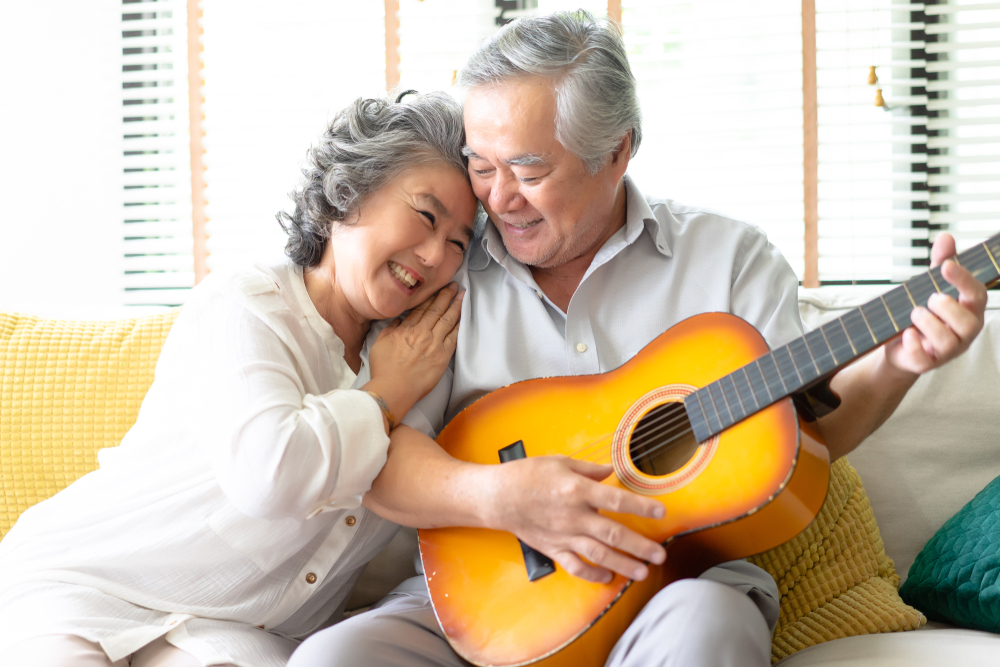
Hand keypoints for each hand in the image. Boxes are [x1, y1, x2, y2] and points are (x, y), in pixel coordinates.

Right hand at [366, 284, 462, 422]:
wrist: (394, 388)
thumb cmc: (384, 369)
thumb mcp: (379, 344)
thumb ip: (390, 329)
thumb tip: (398, 321)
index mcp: (406, 329)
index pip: (421, 308)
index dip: (430, 297)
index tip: (436, 288)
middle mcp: (422, 332)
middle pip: (436, 309)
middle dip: (445, 295)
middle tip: (453, 285)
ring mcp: (434, 343)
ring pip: (447, 319)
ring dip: (455, 305)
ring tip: (462, 295)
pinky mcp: (443, 356)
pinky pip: (454, 336)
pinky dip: (459, 325)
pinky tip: (463, 317)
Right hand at [486, 455, 666, 583]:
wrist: (497, 497)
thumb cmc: (527, 475)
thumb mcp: (559, 462)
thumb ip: (588, 469)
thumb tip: (610, 472)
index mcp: (577, 490)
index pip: (616, 499)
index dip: (641, 506)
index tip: (661, 512)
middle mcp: (573, 515)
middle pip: (613, 533)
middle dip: (639, 546)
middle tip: (659, 554)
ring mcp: (563, 535)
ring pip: (599, 554)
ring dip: (623, 564)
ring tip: (642, 572)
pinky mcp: (553, 548)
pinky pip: (575, 566)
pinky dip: (592, 574)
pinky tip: (608, 577)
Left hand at [884, 233, 986, 375]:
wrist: (900, 346)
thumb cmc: (923, 313)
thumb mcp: (930, 285)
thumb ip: (941, 262)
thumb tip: (945, 236)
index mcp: (969, 311)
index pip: (977, 294)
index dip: (963, 279)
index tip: (946, 265)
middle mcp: (963, 333)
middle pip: (968, 323)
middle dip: (947, 307)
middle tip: (929, 299)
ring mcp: (946, 351)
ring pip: (947, 341)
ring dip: (929, 323)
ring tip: (914, 313)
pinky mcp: (926, 364)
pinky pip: (924, 359)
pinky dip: (914, 345)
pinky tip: (906, 333)